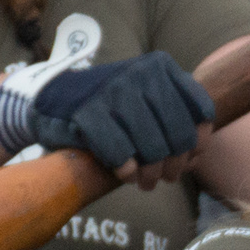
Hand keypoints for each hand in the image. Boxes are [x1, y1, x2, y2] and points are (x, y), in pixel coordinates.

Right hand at [0, 51, 214, 181]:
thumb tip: (196, 156)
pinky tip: (125, 174)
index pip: (200, 110)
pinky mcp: (88, 113)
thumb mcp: (146, 96)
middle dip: (175, 165)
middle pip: (179, 135)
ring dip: (151, 174)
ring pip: (153, 148)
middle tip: (164, 178)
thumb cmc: (108, 105)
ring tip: (145, 182)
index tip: (189, 159)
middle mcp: (141, 73)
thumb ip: (173, 116)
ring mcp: (114, 92)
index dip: (199, 142)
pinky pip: (122, 154)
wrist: (50, 98)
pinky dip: (127, 170)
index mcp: (161, 66)